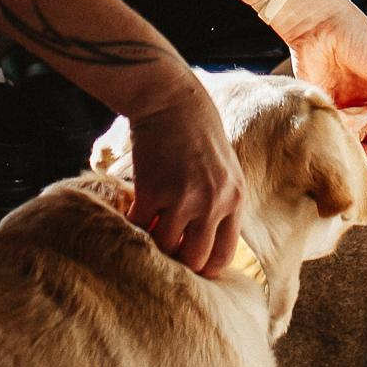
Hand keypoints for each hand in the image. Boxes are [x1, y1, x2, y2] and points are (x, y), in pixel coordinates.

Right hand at [124, 75, 245, 277]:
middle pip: (194, 259)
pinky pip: (139, 224)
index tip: (188, 265)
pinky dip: (133, 223)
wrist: (170, 99)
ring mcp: (182, 197)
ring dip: (152, 242)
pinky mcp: (152, 189)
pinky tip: (131, 213)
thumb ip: (221, 205)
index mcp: (235, 198)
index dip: (203, 268)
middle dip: (177, 262)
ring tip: (147, 231)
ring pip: (164, 246)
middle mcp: (213, 202)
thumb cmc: (198, 133)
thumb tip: (203, 246)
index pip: (222, 255)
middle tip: (164, 253)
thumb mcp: (226, 170)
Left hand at [283, 0, 366, 147]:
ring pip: (353, 131)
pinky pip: (333, 126)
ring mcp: (341, 101)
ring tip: (366, 142)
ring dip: (361, 142)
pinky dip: (340, 136)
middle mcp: (360, 95)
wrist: (318, 24)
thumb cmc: (354, 34)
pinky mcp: (321, 104)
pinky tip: (347, 139)